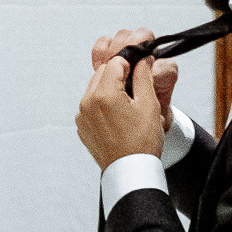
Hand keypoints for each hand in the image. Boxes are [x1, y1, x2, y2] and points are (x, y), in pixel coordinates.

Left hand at [77, 54, 166, 168]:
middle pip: (102, 73)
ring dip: (109, 89)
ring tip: (126, 106)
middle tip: (134, 90)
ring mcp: (83, 115)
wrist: (130, 170)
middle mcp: (88, 103)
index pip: (115, 62)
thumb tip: (142, 60)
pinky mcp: (82, 126)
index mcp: (104, 95)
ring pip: (95, 88)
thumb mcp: (149, 105)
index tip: (139, 71)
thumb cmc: (141, 143)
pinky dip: (102, 105)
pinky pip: (90, 105)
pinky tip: (117, 117)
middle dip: (118, 76)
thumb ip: (144, 77)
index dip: (130, 64)